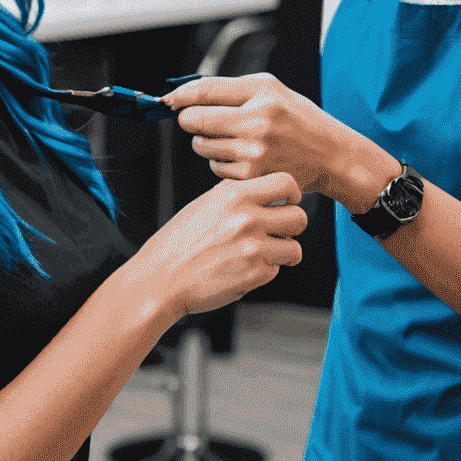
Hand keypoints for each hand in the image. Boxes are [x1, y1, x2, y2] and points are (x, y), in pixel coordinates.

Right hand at [121, 172, 306, 319]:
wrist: (161, 278)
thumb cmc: (180, 241)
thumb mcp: (206, 203)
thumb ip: (236, 192)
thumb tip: (260, 182)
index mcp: (235, 195)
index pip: (287, 183)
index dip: (293, 194)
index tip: (288, 202)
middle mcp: (247, 218)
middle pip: (299, 217)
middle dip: (291, 227)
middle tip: (277, 233)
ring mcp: (253, 248)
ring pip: (294, 248)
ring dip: (283, 252)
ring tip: (264, 253)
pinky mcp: (254, 275)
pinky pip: (276, 270)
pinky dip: (264, 271)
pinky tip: (243, 269)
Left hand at [164, 74, 394, 211]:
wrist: (329, 155)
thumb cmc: (297, 118)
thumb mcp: (271, 89)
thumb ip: (229, 87)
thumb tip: (185, 92)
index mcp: (262, 95)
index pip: (204, 91)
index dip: (180, 96)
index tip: (170, 99)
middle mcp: (257, 123)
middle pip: (195, 121)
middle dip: (191, 120)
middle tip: (200, 120)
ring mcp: (253, 153)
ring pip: (202, 145)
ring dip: (207, 141)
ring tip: (232, 138)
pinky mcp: (251, 176)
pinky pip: (216, 167)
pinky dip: (222, 161)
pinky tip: (242, 156)